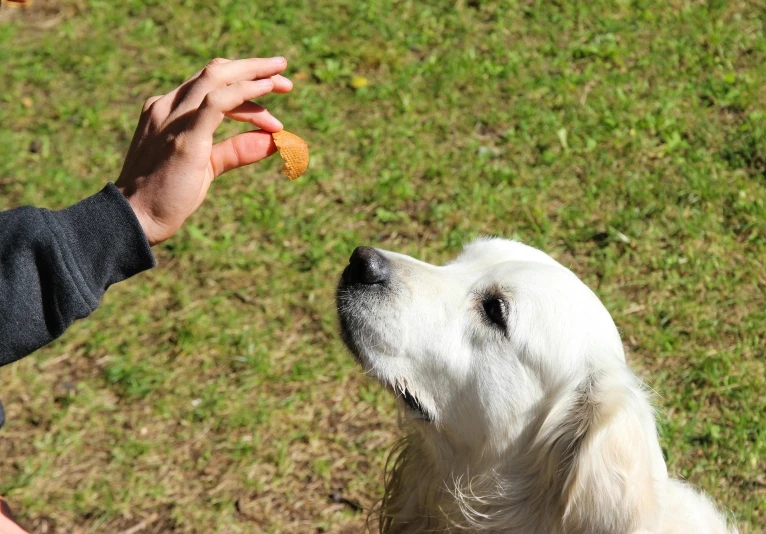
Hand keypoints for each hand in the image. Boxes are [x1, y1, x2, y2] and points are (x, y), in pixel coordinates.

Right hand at [115, 57, 291, 245]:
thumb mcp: (207, 166)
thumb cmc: (167, 196)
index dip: (243, 81)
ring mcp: (173, 118)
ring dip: (255, 76)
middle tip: (285, 78)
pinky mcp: (186, 136)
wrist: (136, 219)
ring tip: (284, 84)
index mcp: (168, 110)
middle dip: (254, 69)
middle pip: (216, 71)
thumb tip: (273, 142)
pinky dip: (246, 93)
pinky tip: (266, 93)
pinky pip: (219, 101)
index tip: (272, 91)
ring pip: (217, 78)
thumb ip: (236, 151)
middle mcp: (168, 106)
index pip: (209, 82)